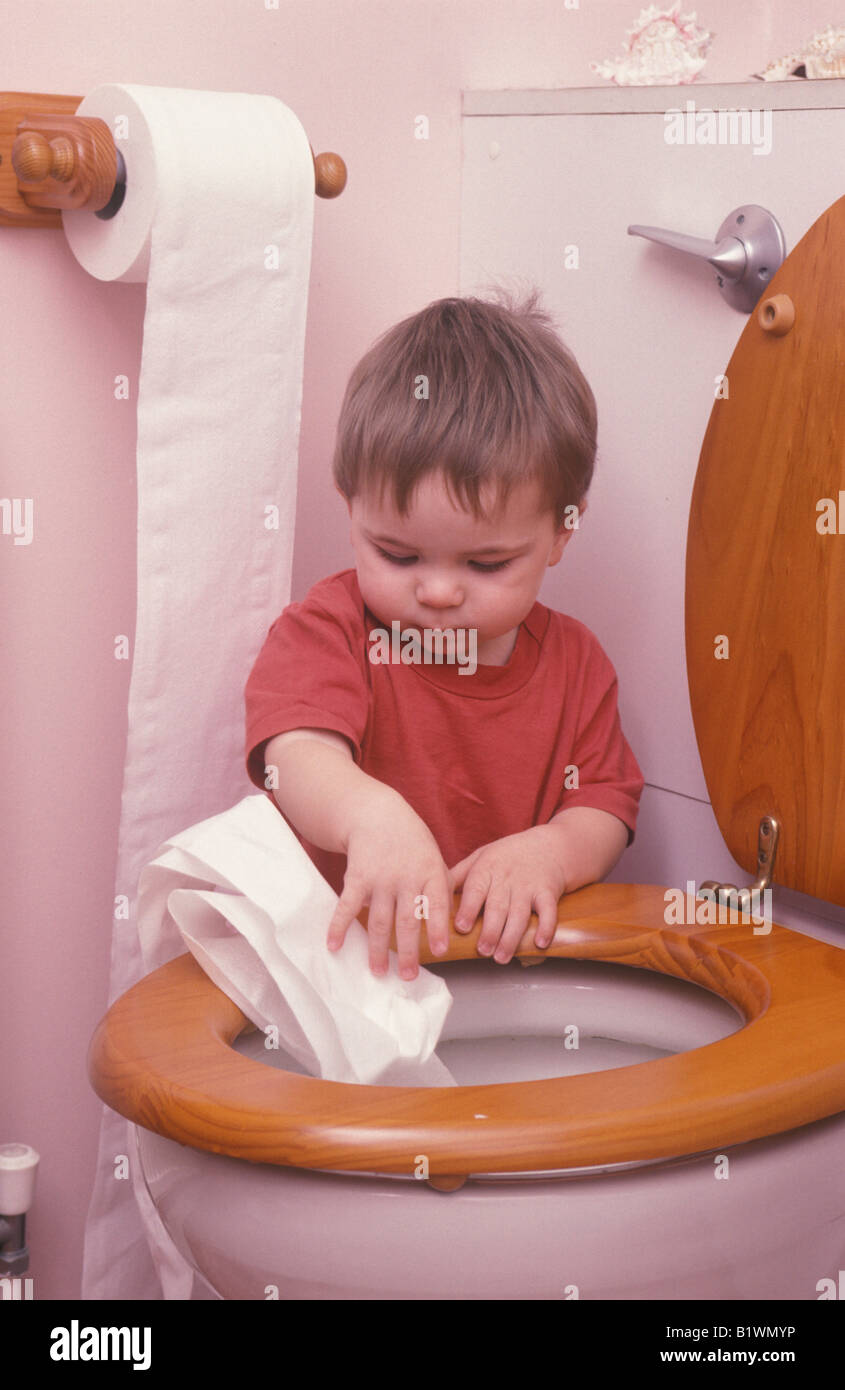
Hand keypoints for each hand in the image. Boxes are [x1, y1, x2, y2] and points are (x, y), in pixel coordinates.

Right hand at [326, 791, 452, 979]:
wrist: (377, 815)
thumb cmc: (411, 842)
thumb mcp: (434, 857)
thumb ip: (442, 887)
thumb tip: (456, 921)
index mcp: (429, 872)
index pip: (436, 904)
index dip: (438, 928)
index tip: (440, 952)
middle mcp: (405, 877)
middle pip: (406, 920)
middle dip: (407, 951)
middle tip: (407, 976)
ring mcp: (380, 878)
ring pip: (379, 920)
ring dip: (377, 949)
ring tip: (378, 972)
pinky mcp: (357, 878)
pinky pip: (347, 906)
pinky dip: (339, 926)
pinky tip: (334, 945)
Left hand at [450, 826, 567, 963]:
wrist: (549, 846)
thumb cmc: (508, 855)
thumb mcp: (481, 856)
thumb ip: (459, 875)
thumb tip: (431, 893)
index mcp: (487, 869)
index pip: (475, 889)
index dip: (468, 908)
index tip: (461, 927)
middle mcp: (507, 878)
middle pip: (498, 907)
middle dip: (490, 930)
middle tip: (483, 950)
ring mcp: (528, 885)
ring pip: (520, 913)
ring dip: (511, 937)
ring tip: (501, 956)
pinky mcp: (548, 892)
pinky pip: (549, 911)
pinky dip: (546, 927)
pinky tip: (539, 943)